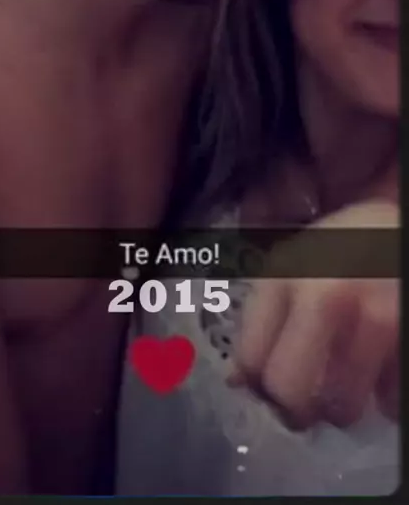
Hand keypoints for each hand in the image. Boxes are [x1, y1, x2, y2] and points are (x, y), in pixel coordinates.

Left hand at [229, 204, 398, 428]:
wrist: (398, 223)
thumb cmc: (344, 241)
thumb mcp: (295, 263)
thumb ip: (264, 316)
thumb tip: (237, 381)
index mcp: (284, 275)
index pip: (251, 357)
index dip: (256, 384)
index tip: (266, 388)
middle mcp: (325, 297)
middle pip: (290, 391)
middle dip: (294, 408)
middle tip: (302, 403)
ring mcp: (374, 319)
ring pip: (342, 408)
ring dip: (339, 405)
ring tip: (341, 380)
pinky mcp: (406, 339)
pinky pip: (389, 401)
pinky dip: (382, 396)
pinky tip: (375, 368)